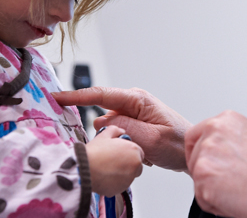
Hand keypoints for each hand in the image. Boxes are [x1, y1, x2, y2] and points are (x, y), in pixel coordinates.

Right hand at [53, 87, 191, 171]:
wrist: (191, 152)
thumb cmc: (177, 144)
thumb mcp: (150, 139)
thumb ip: (124, 128)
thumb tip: (101, 120)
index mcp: (137, 99)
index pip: (99, 94)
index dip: (75, 96)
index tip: (55, 96)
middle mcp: (133, 101)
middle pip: (101, 111)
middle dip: (104, 131)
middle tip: (125, 145)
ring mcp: (132, 111)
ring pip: (108, 125)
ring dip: (117, 140)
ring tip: (141, 150)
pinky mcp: (132, 122)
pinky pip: (116, 132)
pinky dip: (123, 143)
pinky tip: (142, 152)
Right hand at [85, 125, 143, 196]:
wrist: (83, 169)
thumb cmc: (94, 152)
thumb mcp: (104, 135)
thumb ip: (115, 130)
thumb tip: (120, 131)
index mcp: (134, 151)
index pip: (138, 153)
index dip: (128, 152)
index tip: (119, 153)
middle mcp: (135, 166)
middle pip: (135, 166)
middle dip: (127, 163)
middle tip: (112, 161)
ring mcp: (129, 179)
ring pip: (128, 176)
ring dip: (121, 173)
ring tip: (106, 168)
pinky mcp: (120, 189)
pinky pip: (120, 185)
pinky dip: (114, 182)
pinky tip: (104, 176)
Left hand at [185, 111, 246, 217]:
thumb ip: (227, 141)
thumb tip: (212, 153)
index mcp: (226, 119)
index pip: (196, 135)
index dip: (200, 153)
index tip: (210, 165)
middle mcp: (213, 131)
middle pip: (194, 157)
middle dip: (207, 172)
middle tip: (231, 182)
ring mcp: (206, 153)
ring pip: (197, 178)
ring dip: (213, 189)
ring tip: (240, 188)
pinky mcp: (203, 176)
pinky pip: (202, 197)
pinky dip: (216, 204)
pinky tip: (237, 197)